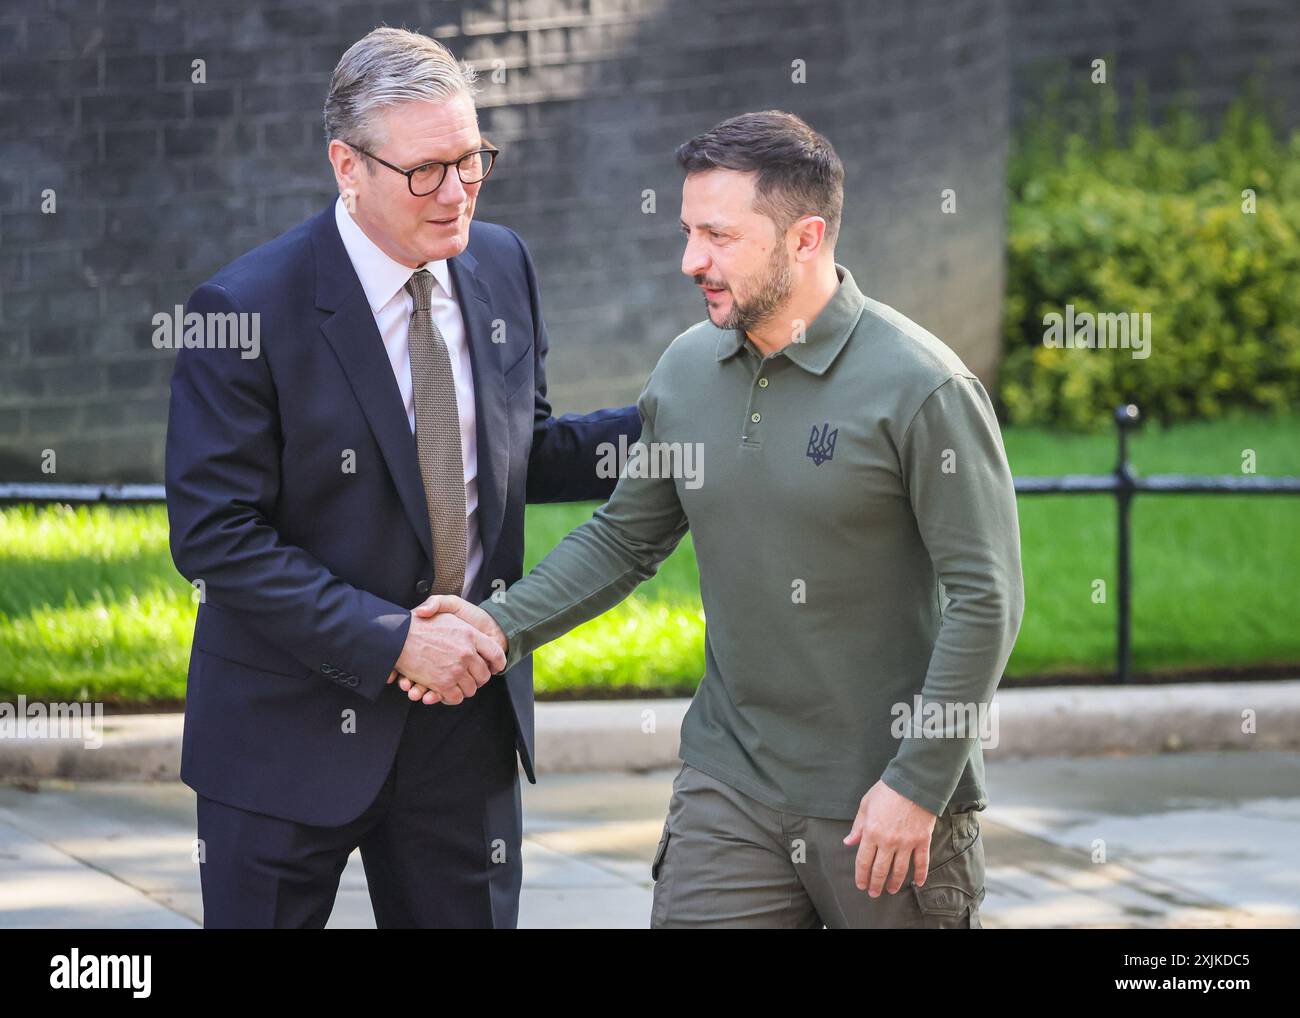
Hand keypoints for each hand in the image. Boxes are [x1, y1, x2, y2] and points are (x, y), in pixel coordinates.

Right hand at [388, 606, 505, 705]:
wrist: (398, 633)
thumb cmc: (422, 620)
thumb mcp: (446, 605)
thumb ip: (470, 616)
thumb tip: (477, 633)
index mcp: (470, 635)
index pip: (496, 653)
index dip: (498, 662)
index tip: (496, 666)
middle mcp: (466, 653)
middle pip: (484, 675)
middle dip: (478, 678)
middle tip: (471, 677)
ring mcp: (455, 670)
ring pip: (471, 688)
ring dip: (465, 689)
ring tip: (457, 683)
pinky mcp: (442, 684)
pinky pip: (455, 697)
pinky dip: (451, 697)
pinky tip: (447, 691)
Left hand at [842, 780, 936, 895]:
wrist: (913, 782)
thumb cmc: (887, 791)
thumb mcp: (865, 805)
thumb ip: (857, 827)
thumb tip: (848, 842)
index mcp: (871, 832)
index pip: (863, 861)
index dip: (861, 875)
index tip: (861, 884)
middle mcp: (888, 841)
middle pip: (880, 869)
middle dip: (875, 884)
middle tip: (874, 893)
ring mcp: (907, 843)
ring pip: (900, 870)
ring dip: (895, 883)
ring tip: (891, 890)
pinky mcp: (922, 840)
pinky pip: (922, 862)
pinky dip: (921, 874)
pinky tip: (918, 883)